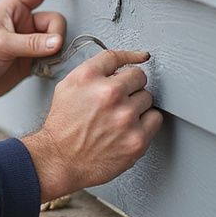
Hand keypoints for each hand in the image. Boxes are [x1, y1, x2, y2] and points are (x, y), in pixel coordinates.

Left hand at [0, 0, 71, 116]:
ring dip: (55, 50)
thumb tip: (57, 41)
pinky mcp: (30, 60)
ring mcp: (28, 42)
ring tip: (43, 61)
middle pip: (53, 20)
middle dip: (55, 34)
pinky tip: (44, 69)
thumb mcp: (2, 45)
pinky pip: (51, 57)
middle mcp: (22, 24)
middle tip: (49, 48)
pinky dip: (53, 62)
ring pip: (55, 40)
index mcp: (12, 10)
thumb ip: (31, 43)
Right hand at [21, 48, 162, 200]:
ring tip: (119, 117)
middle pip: (139, 77)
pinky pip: (155, 118)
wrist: (60, 159)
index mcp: (89, 77)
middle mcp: (109, 94)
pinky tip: (129, 127)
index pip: (117, 57)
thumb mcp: (67, 87)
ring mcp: (126, 117)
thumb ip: (93, 72)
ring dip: (137, 105)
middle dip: (130, 87)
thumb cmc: (63, 126)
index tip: (140, 58)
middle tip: (118, 100)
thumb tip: (119, 67)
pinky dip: (146, 123)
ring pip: (148, 98)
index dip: (130, 57)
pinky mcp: (137, 138)